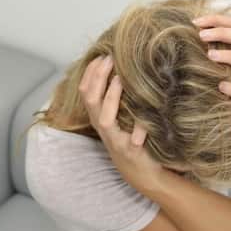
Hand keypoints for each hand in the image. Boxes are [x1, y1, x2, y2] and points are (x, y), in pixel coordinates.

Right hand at [78, 56, 162, 192]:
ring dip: (112, 97)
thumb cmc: (134, 141)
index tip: (101, 55)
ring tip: (121, 78)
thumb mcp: (123, 119)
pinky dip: (140, 128)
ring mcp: (116, 141)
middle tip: (110, 58)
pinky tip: (145, 120)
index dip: (90, 73)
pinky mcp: (131, 152)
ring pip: (105, 118)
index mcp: (100, 118)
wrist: (144, 175)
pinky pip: (134, 139)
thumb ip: (120, 100)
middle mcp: (104, 129)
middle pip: (91, 101)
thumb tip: (124, 70)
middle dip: (98, 78)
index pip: (85, 92)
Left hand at [194, 14, 230, 119]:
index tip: (195, 22)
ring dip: (230, 55)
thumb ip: (205, 53)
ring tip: (210, 56)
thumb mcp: (216, 68)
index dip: (216, 20)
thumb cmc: (224, 89)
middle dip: (222, 33)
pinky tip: (221, 87)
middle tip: (201, 36)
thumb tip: (177, 39)